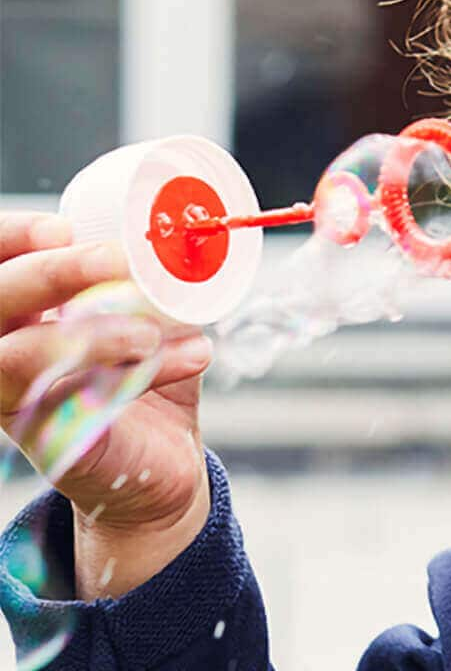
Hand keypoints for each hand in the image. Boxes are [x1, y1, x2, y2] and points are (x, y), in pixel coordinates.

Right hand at [0, 212, 214, 594]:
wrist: (162, 463)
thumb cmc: (146, 377)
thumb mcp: (146, 316)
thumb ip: (146, 280)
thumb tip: (180, 231)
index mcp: (25, 311)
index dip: (12, 238)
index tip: (63, 227)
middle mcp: (7, 351)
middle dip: (54, 272)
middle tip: (115, 259)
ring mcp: (19, 399)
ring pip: (20, 356)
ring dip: (92, 334)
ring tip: (150, 331)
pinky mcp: (51, 440)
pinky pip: (81, 401)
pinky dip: (143, 373)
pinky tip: (191, 357)